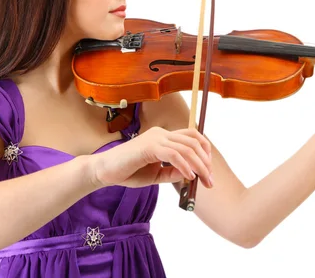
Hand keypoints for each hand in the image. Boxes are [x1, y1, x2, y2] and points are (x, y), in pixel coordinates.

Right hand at [90, 126, 212, 188]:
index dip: (205, 151)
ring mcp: (155, 138)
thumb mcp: (156, 174)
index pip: (192, 136)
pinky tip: (188, 177)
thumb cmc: (128, 172)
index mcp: (163, 137)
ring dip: (199, 165)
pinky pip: (173, 154)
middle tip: (210, 180)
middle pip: (193, 141)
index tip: (208, 170)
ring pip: (186, 147)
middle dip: (206, 161)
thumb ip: (173, 172)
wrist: (104, 171)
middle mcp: (161, 133)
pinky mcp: (148, 146)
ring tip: (203, 180)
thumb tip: (192, 174)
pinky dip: (184, 165)